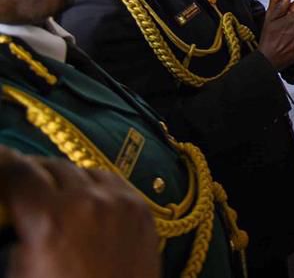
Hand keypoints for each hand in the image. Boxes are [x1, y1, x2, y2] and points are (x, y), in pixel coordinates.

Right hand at [0, 147, 159, 277]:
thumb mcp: (21, 272)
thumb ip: (15, 235)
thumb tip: (12, 213)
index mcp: (50, 220)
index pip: (20, 172)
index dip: (4, 164)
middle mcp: (87, 201)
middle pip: (51, 167)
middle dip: (33, 176)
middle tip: (22, 189)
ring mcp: (119, 201)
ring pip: (82, 170)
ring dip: (65, 180)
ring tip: (54, 198)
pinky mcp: (141, 208)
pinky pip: (111, 181)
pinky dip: (94, 186)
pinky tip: (85, 203)